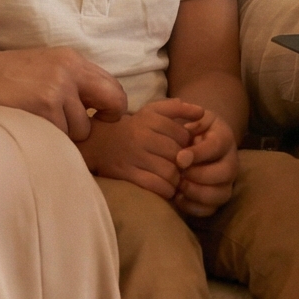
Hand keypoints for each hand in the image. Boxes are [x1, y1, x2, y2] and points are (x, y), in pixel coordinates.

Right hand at [0, 47, 126, 140]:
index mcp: (72, 59)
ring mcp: (57, 90)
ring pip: (82, 128)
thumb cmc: (7, 76)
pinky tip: (31, 125)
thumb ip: (74, 80)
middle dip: (103, 120)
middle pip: (113, 102)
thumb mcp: (47, 66)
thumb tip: (100, 106)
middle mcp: (70, 71)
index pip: (113, 85)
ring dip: (65, 132)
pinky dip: (48, 137)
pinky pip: (61, 136)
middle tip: (86, 126)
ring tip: (41, 121)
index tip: (101, 116)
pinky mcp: (44, 108)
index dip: (113, 106)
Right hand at [79, 103, 194, 198]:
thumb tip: (202, 113)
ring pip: (170, 172)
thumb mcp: (151, 111)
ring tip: (174, 179)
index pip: (183, 135)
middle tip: (182, 168)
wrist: (97, 143)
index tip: (184, 150)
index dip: (188, 145)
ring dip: (176, 179)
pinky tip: (165, 188)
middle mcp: (142, 135)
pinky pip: (156, 186)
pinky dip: (165, 190)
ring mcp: (133, 156)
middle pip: (178, 154)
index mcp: (150, 118)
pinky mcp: (126, 173)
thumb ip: (176, 108)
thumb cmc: (131, 128)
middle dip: (184, 164)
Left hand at [154, 100, 238, 217]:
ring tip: (179, 186)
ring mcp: (226, 182)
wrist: (197, 139)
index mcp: (224, 138)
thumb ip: (189, 117)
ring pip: (221, 194)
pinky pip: (211, 209)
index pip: (217, 147)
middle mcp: (231, 161)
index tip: (179, 158)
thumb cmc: (191, 127)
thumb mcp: (191, 116)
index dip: (198, 154)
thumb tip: (187, 130)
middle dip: (199, 175)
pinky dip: (194, 207)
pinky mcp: (216, 198)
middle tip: (180, 173)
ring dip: (198, 193)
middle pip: (225, 173)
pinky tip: (178, 197)